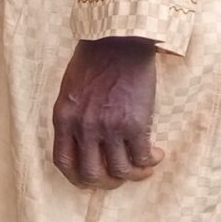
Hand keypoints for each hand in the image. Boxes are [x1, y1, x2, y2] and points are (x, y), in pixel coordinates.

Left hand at [50, 37, 160, 188]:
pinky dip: (150, 161)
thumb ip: (73, 115)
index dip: (78, 177)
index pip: (64, 162)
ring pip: (120, 171)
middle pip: (91, 174)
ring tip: (143, 167)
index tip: (91, 178)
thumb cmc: (96, 57)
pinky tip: (156, 154)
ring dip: (134, 174)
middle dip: (107, 182)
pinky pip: (142, 157)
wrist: (120, 39)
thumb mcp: (71, 88)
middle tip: (119, 177)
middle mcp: (84, 127)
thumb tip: (83, 140)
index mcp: (64, 117)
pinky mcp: (135, 124)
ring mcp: (109, 127)